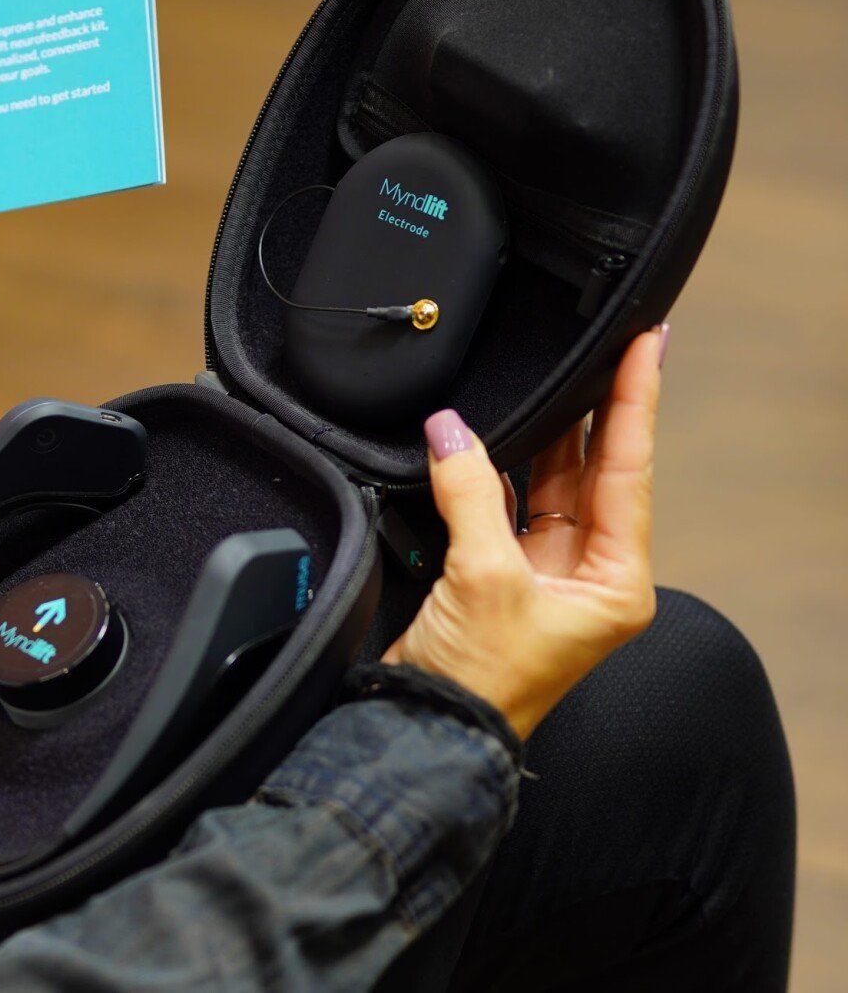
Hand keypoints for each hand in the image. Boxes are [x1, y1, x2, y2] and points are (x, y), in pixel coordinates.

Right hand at [384, 326, 667, 739]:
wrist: (427, 727)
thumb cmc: (478, 680)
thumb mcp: (482, 575)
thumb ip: (470, 492)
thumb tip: (450, 431)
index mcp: (614, 582)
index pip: (629, 471)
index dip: (635, 404)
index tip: (648, 348)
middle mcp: (589, 575)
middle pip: (596, 472)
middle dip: (595, 412)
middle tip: (605, 347)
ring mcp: (544, 573)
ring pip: (550, 484)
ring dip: (539, 436)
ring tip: (550, 376)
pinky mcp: (499, 574)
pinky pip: (503, 504)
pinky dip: (489, 470)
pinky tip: (481, 436)